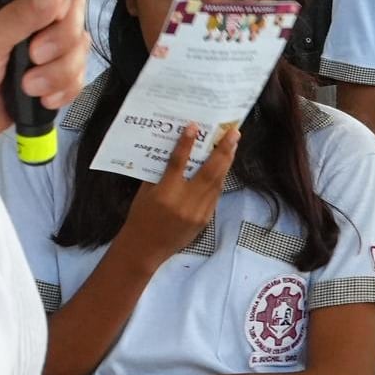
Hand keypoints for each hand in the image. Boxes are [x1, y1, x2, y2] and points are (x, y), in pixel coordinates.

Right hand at [125, 125, 234, 254]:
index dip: (186, 143)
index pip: (177, 163)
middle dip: (223, 151)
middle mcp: (184, 202)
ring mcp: (198, 212)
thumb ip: (160, 174)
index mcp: (165, 193)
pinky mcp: (204, 220)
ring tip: (233, 146)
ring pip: (216, 183)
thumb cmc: (140, 217)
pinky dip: (219, 180)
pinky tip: (224, 168)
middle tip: (234, 134)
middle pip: (209, 172)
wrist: (145, 248)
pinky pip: (215, 196)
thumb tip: (176, 152)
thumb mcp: (145, 193)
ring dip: (226, 163)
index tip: (194, 126)